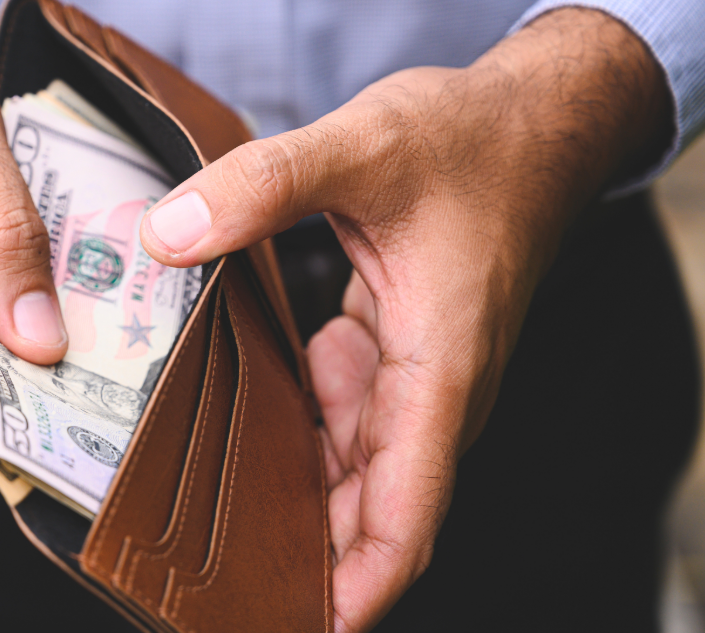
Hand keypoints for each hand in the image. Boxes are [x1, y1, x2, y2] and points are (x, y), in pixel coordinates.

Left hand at [139, 8, 671, 630]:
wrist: (536, 121)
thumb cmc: (477, 140)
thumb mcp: (363, 144)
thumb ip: (263, 186)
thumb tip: (167, 235)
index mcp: (442, 369)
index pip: (406, 516)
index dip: (357, 589)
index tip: (301, 625)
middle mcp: (434, 389)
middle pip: (365, 508)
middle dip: (300, 551)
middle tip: (208, 574)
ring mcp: (416, 374)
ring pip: (350, 463)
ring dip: (288, 486)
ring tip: (199, 499)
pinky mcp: (397, 350)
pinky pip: (343, 413)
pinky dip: (296, 421)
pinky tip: (241, 402)